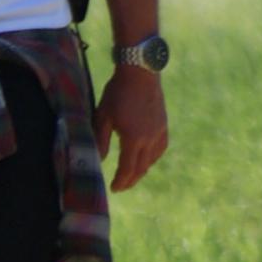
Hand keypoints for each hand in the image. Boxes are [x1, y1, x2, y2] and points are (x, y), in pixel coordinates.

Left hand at [93, 66, 167, 191]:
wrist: (141, 72)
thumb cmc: (118, 92)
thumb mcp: (103, 115)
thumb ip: (100, 139)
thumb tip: (97, 159)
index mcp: (134, 139)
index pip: (128, 168)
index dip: (121, 181)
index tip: (113, 188)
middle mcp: (150, 139)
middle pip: (141, 168)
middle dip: (131, 180)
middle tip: (121, 186)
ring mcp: (159, 132)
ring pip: (152, 160)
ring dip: (142, 170)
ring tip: (131, 175)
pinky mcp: (164, 125)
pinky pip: (160, 149)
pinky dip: (152, 158)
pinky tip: (147, 158)